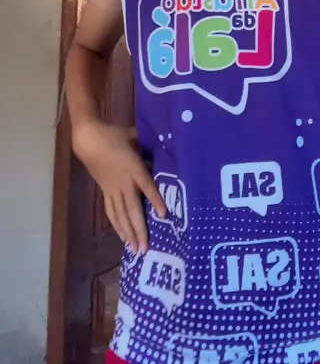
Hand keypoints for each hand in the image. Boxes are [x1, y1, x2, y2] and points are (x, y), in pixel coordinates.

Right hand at [72, 119, 165, 253]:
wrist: (89, 140)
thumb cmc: (114, 136)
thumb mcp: (135, 137)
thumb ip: (148, 146)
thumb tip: (163, 147)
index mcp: (134, 168)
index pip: (147, 186)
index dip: (155, 200)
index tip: (164, 215)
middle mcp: (124, 183)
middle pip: (132, 209)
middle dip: (139, 230)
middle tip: (145, 249)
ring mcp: (113, 189)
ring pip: (121, 215)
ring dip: (128, 233)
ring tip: (134, 249)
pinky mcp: (105, 192)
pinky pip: (112, 211)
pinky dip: (117, 225)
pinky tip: (122, 236)